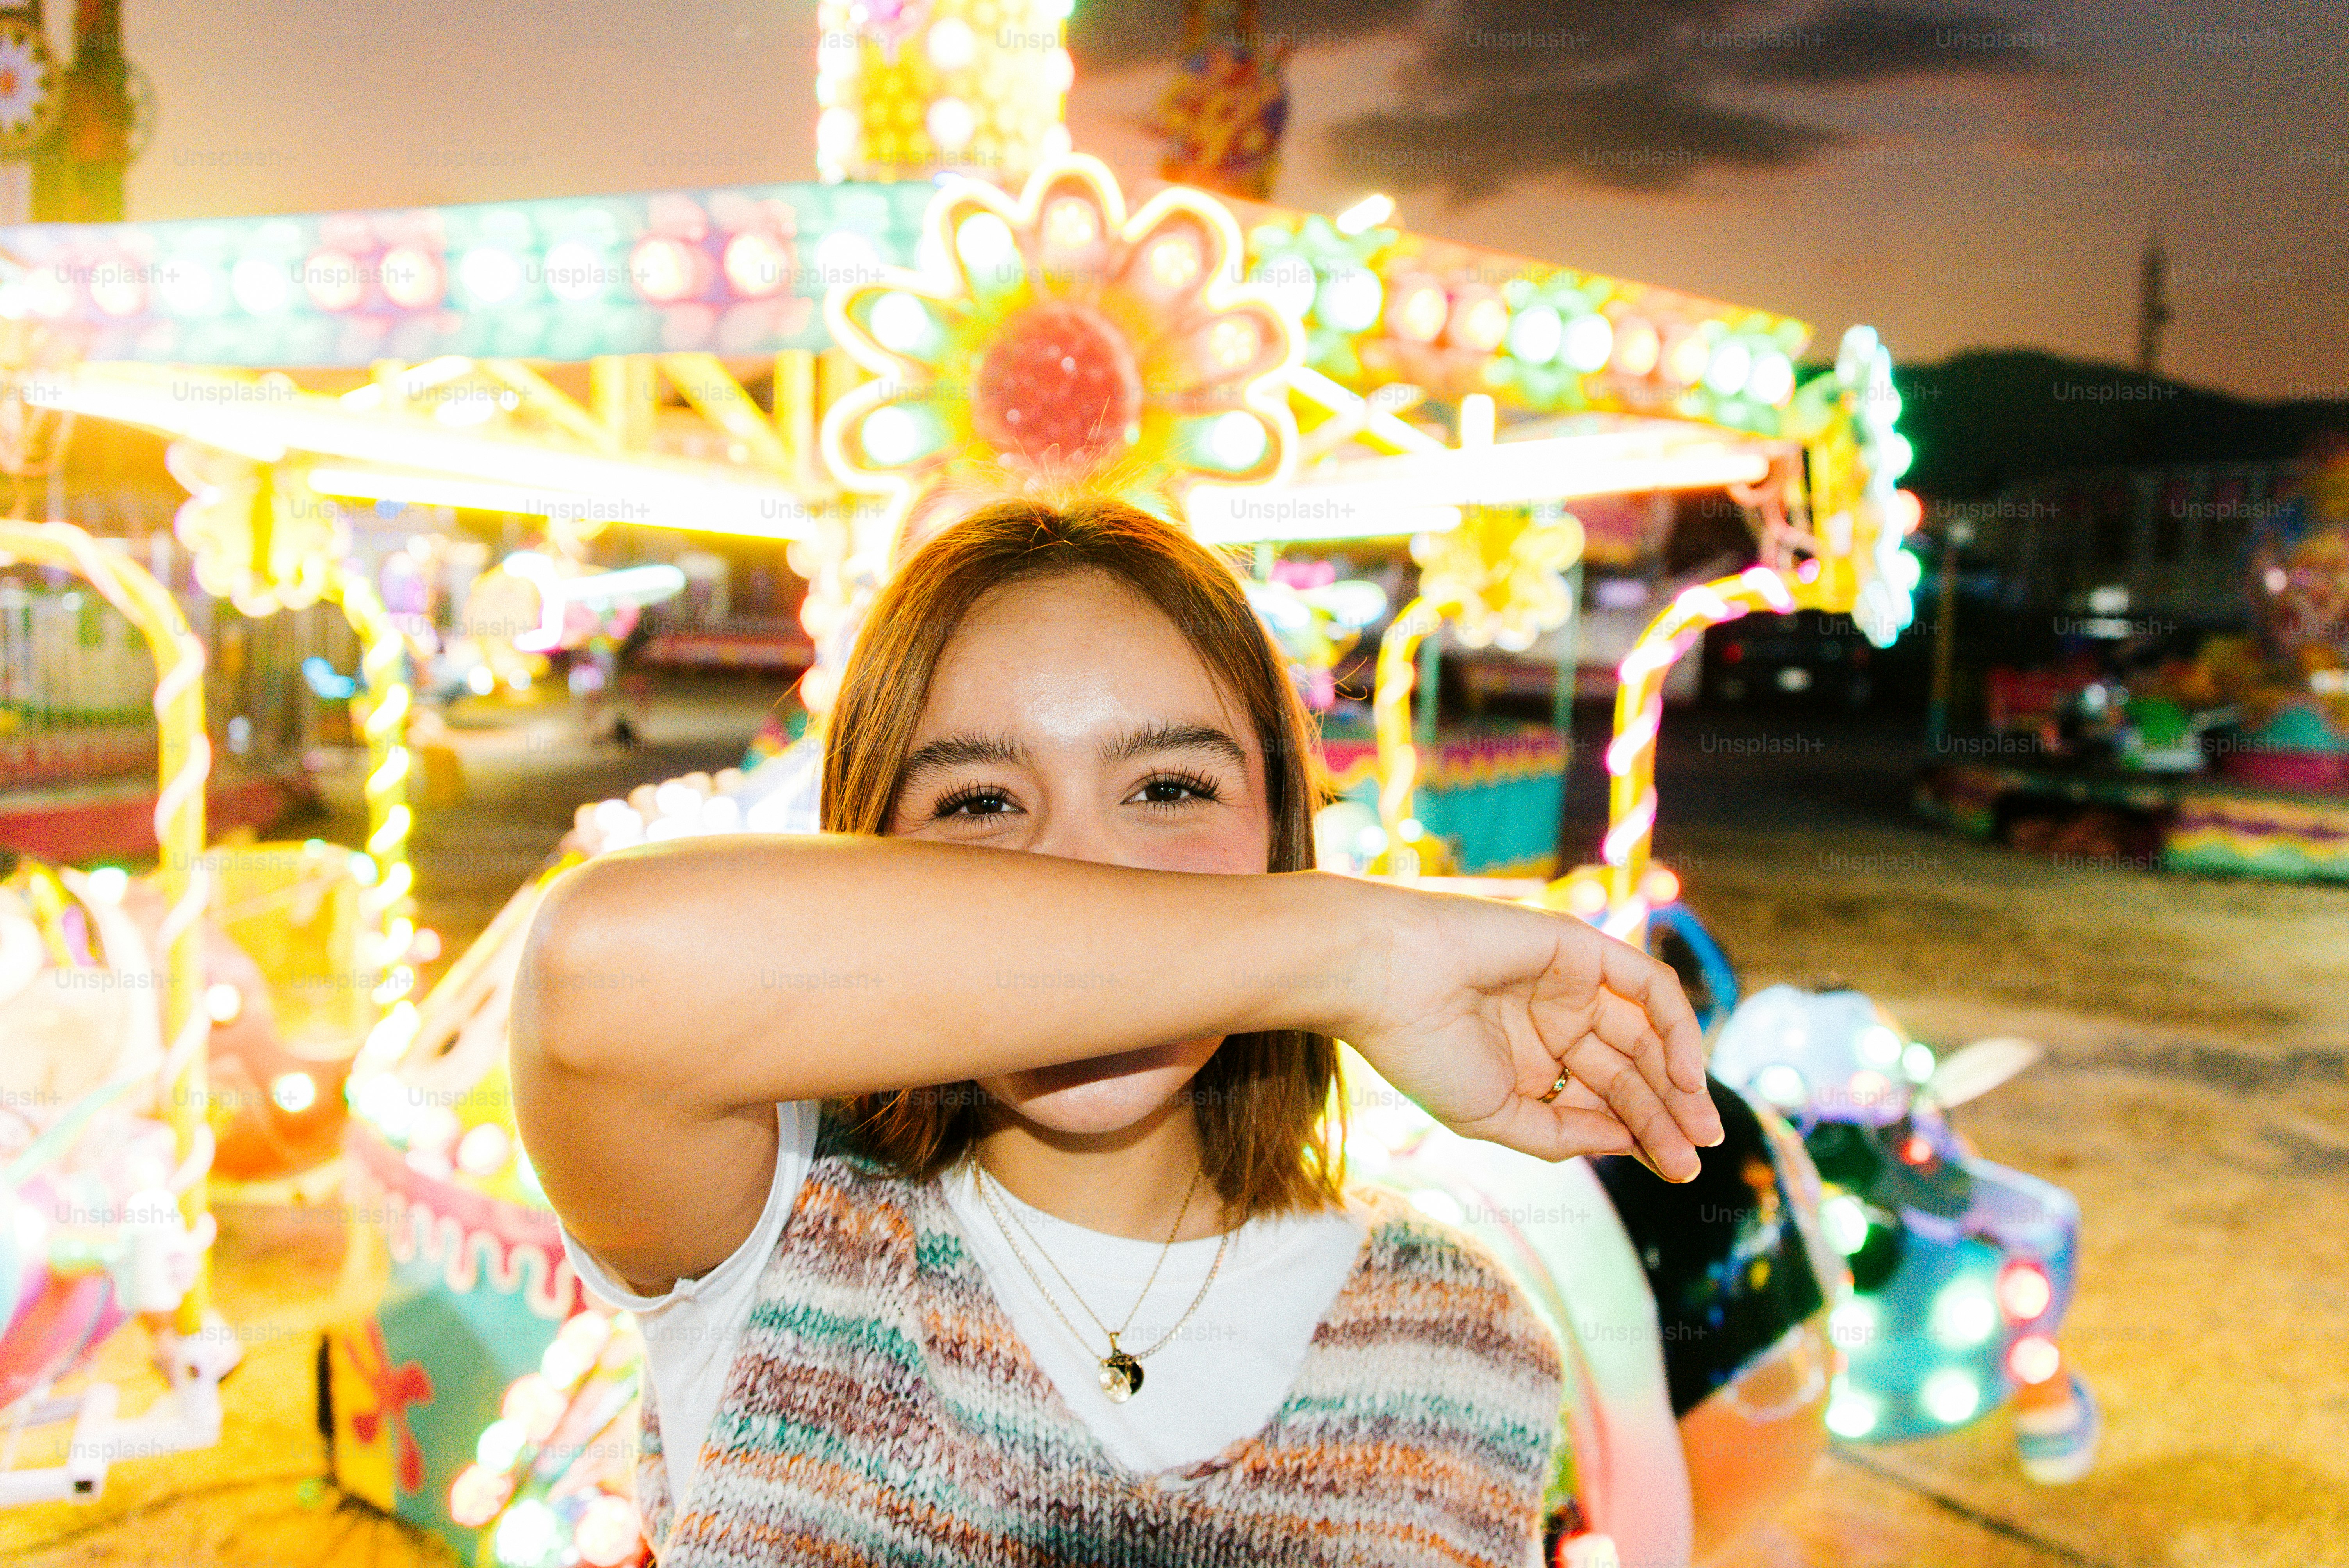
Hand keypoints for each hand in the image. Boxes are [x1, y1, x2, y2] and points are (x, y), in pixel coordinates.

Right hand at [1341, 882, 1722, 1177]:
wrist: (1382, 981)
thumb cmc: (1422, 1051)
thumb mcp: (1492, 1117)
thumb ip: (1557, 1135)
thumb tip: (1625, 1142)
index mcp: (1531, 1064)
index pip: (1604, 1101)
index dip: (1642, 1135)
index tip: (1674, 1170)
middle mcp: (1556, 1022)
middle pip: (1631, 1073)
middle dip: (1666, 1117)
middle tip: (1693, 1159)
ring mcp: (1572, 983)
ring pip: (1645, 1035)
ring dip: (1678, 1083)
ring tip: (1699, 1130)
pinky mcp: (1582, 947)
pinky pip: (1647, 986)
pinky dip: (1675, 1026)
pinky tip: (1683, 1075)